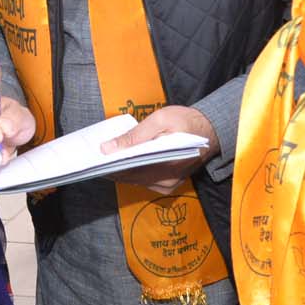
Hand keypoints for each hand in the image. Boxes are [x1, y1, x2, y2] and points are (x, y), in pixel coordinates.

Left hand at [99, 105, 215, 192]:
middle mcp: (168, 180)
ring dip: (121, 170)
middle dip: (112, 168)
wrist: (210, 129)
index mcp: (167, 164)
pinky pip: (144, 181)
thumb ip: (134, 136)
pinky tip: (123, 162)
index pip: (129, 171)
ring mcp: (169, 185)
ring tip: (107, 158)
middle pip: (130, 178)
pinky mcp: (168, 184)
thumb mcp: (160, 119)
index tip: (94, 160)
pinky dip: (132, 172)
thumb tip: (108, 148)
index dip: (109, 166)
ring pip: (136, 181)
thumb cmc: (186, 121)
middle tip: (96, 158)